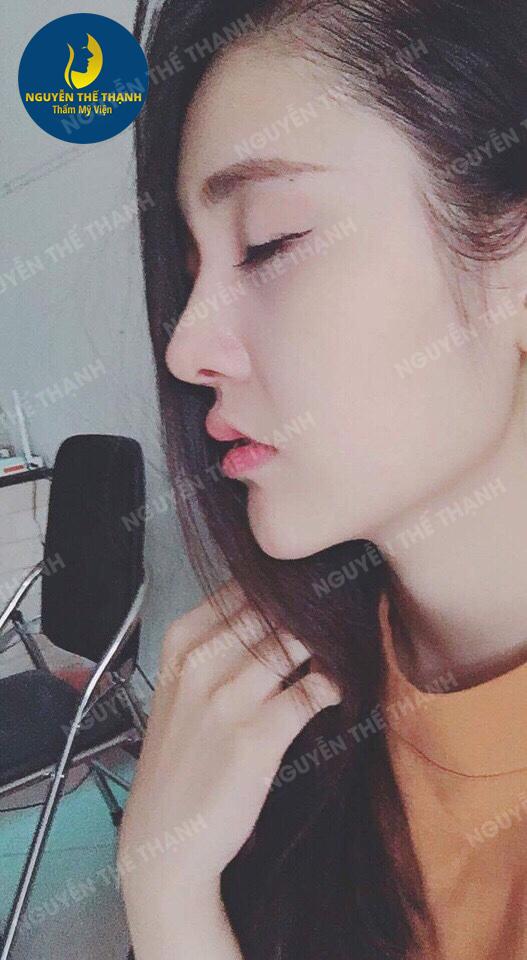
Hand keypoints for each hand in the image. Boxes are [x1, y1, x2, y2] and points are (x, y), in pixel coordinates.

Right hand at [117, 578, 341, 907]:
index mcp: (180, 641)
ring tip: (350, 642)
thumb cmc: (182, 756)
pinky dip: (336, 683)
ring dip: (329, 640)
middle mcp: (200, 662)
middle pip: (271, 608)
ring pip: (295, 640)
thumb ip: (222, 643)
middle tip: (346, 609)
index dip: (286, 586)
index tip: (315, 590)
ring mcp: (227, 698)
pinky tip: (341, 687)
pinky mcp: (258, 736)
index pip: (243, 587)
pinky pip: (315, 690)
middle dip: (312, 607)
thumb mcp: (183, 686)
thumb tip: (281, 604)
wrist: (165, 839)